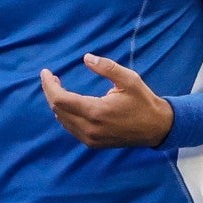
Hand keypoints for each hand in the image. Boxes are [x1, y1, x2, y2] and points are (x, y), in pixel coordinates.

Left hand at [39, 53, 172, 147]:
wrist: (157, 128)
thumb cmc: (143, 101)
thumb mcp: (129, 79)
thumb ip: (107, 68)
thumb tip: (86, 58)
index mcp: (96, 112)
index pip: (60, 100)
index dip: (49, 85)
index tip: (46, 72)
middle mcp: (89, 128)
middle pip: (57, 110)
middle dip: (50, 92)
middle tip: (52, 77)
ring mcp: (90, 138)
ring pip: (62, 120)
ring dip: (56, 103)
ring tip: (58, 87)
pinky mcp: (93, 143)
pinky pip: (70, 128)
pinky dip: (64, 114)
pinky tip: (68, 103)